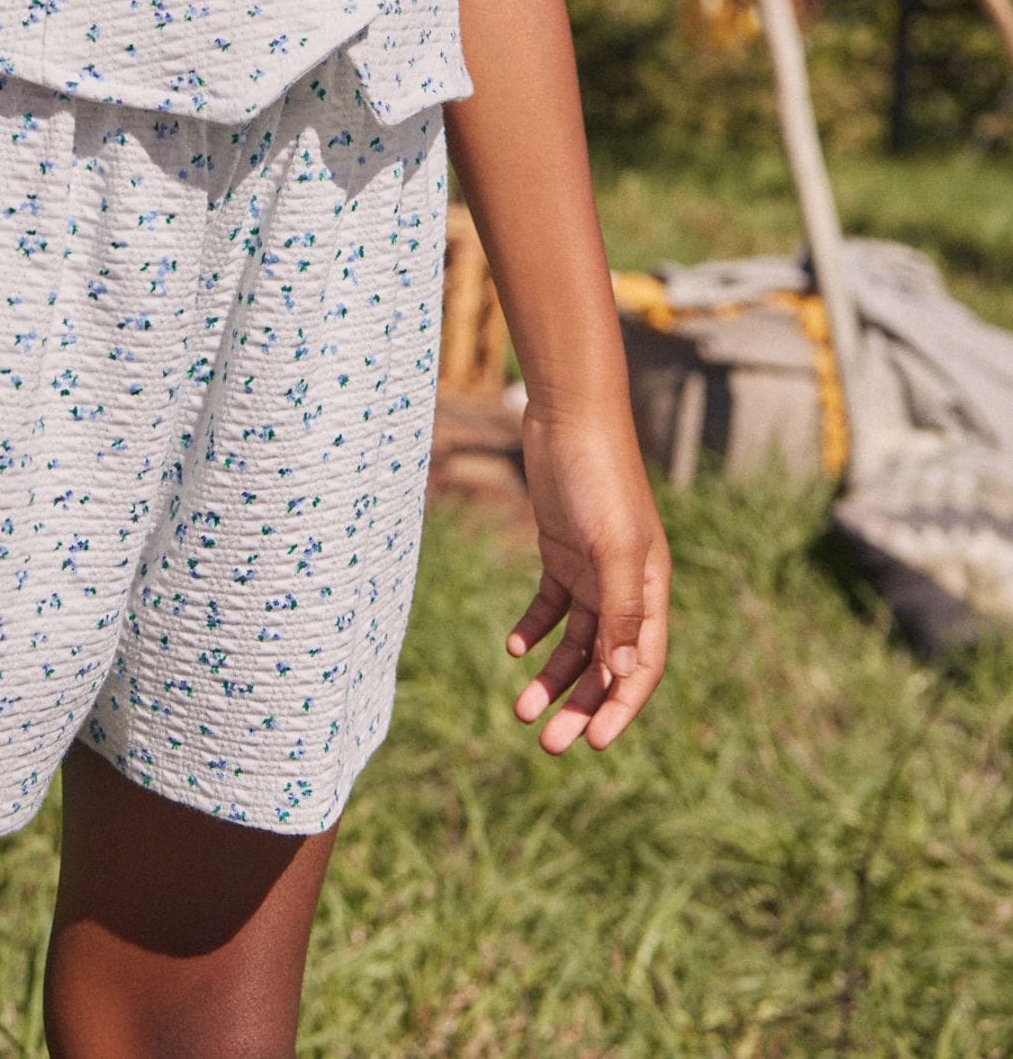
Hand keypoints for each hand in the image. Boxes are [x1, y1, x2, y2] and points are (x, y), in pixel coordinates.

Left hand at [506, 405, 669, 753]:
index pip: (640, 667)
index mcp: (650, 591)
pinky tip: (514, 649)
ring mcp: (593, 570)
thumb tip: (624, 677)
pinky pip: (551, 605)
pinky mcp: (561, 552)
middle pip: (604, 663)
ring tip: (521, 711)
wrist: (569, 419)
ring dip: (551, 677)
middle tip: (547, 744)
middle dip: (579, 705)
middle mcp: (625, 587)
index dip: (620, 708)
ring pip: (574, 642)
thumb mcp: (611, 548)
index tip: (592, 744)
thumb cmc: (599, 479)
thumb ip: (621, 610)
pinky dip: (535, 630)